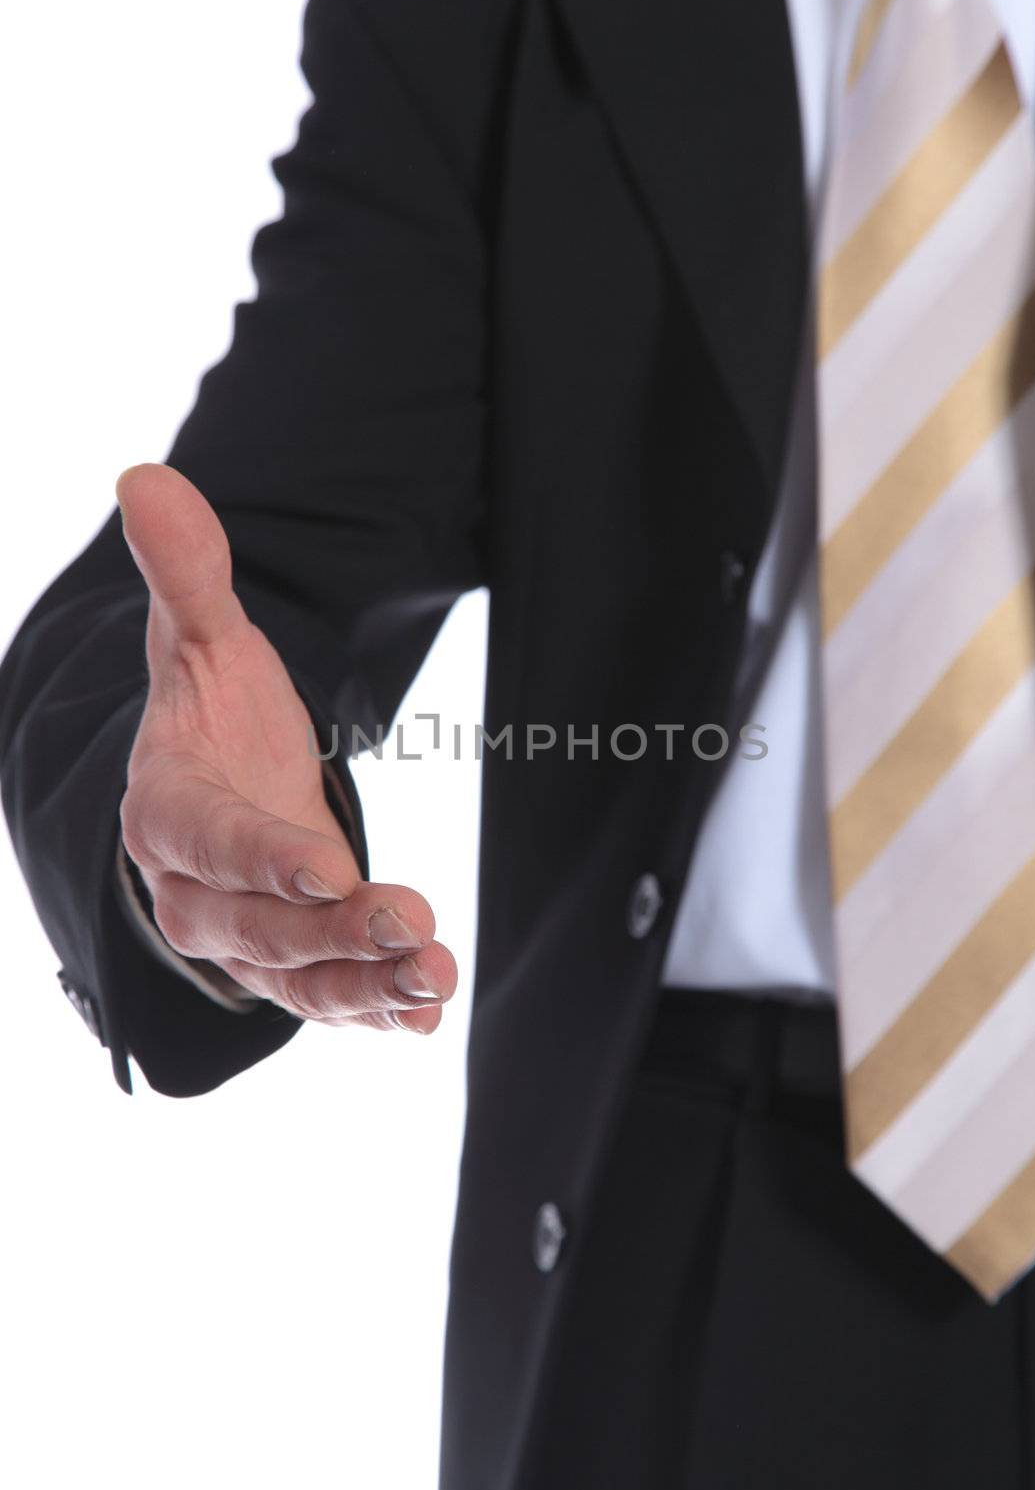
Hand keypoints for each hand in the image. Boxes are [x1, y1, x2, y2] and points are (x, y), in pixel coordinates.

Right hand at [116, 463, 454, 1033]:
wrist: (215, 787)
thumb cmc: (208, 715)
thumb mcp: (200, 641)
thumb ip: (186, 574)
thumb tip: (143, 477)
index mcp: (168, 812)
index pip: (208, 842)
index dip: (262, 860)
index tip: (329, 867)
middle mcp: (196, 891)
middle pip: (256, 927)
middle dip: (331, 933)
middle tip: (413, 922)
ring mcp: (243, 940)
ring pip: (295, 978)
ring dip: (364, 984)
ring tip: (436, 978)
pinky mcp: (289, 965)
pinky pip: (323, 1000)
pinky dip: (372, 1010)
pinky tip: (426, 1012)